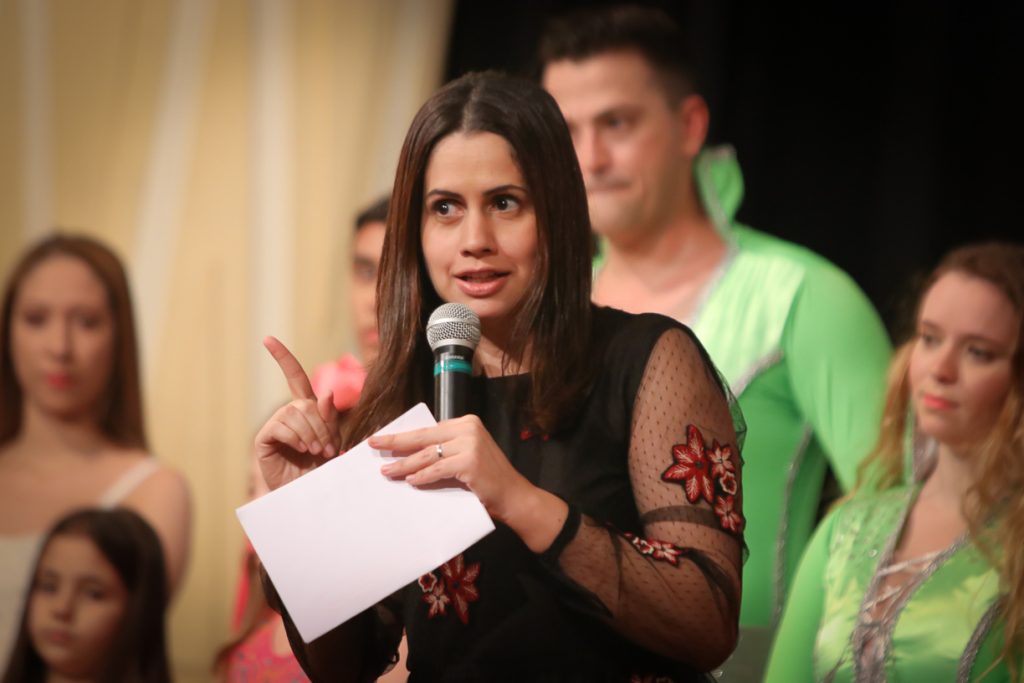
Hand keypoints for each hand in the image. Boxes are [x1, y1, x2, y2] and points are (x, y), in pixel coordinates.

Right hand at [254, 336, 341, 490]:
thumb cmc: (321, 470)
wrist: (306, 496)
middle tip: (327, 448)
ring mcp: (274, 426)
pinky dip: (296, 438)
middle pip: (305, 402)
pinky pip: (282, 427)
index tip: (267, 339)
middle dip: (322, 425)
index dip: (282, 358)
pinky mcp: (264, 439)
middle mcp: (287, 414)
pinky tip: (302, 450)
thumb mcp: (332, 442)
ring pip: (295, 414)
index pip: (293, 377)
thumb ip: (330, 420)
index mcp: (304, 410)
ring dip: (311, 433)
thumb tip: (326, 395)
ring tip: (316, 452)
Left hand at [370, 415, 534, 525]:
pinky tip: (410, 481)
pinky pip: (437, 469)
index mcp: (466, 422)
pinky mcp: (470, 462)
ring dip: (404, 465)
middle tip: (373, 444)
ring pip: (427, 454)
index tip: (383, 438)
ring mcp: (470, 444)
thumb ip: (444, 450)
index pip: (427, 429)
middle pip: (423, 437)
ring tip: (387, 471)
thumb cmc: (487, 480)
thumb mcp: (465, 456)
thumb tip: (408, 454)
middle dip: (395, 442)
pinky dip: (422, 476)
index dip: (403, 436)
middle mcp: (468, 428)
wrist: (514, 496)